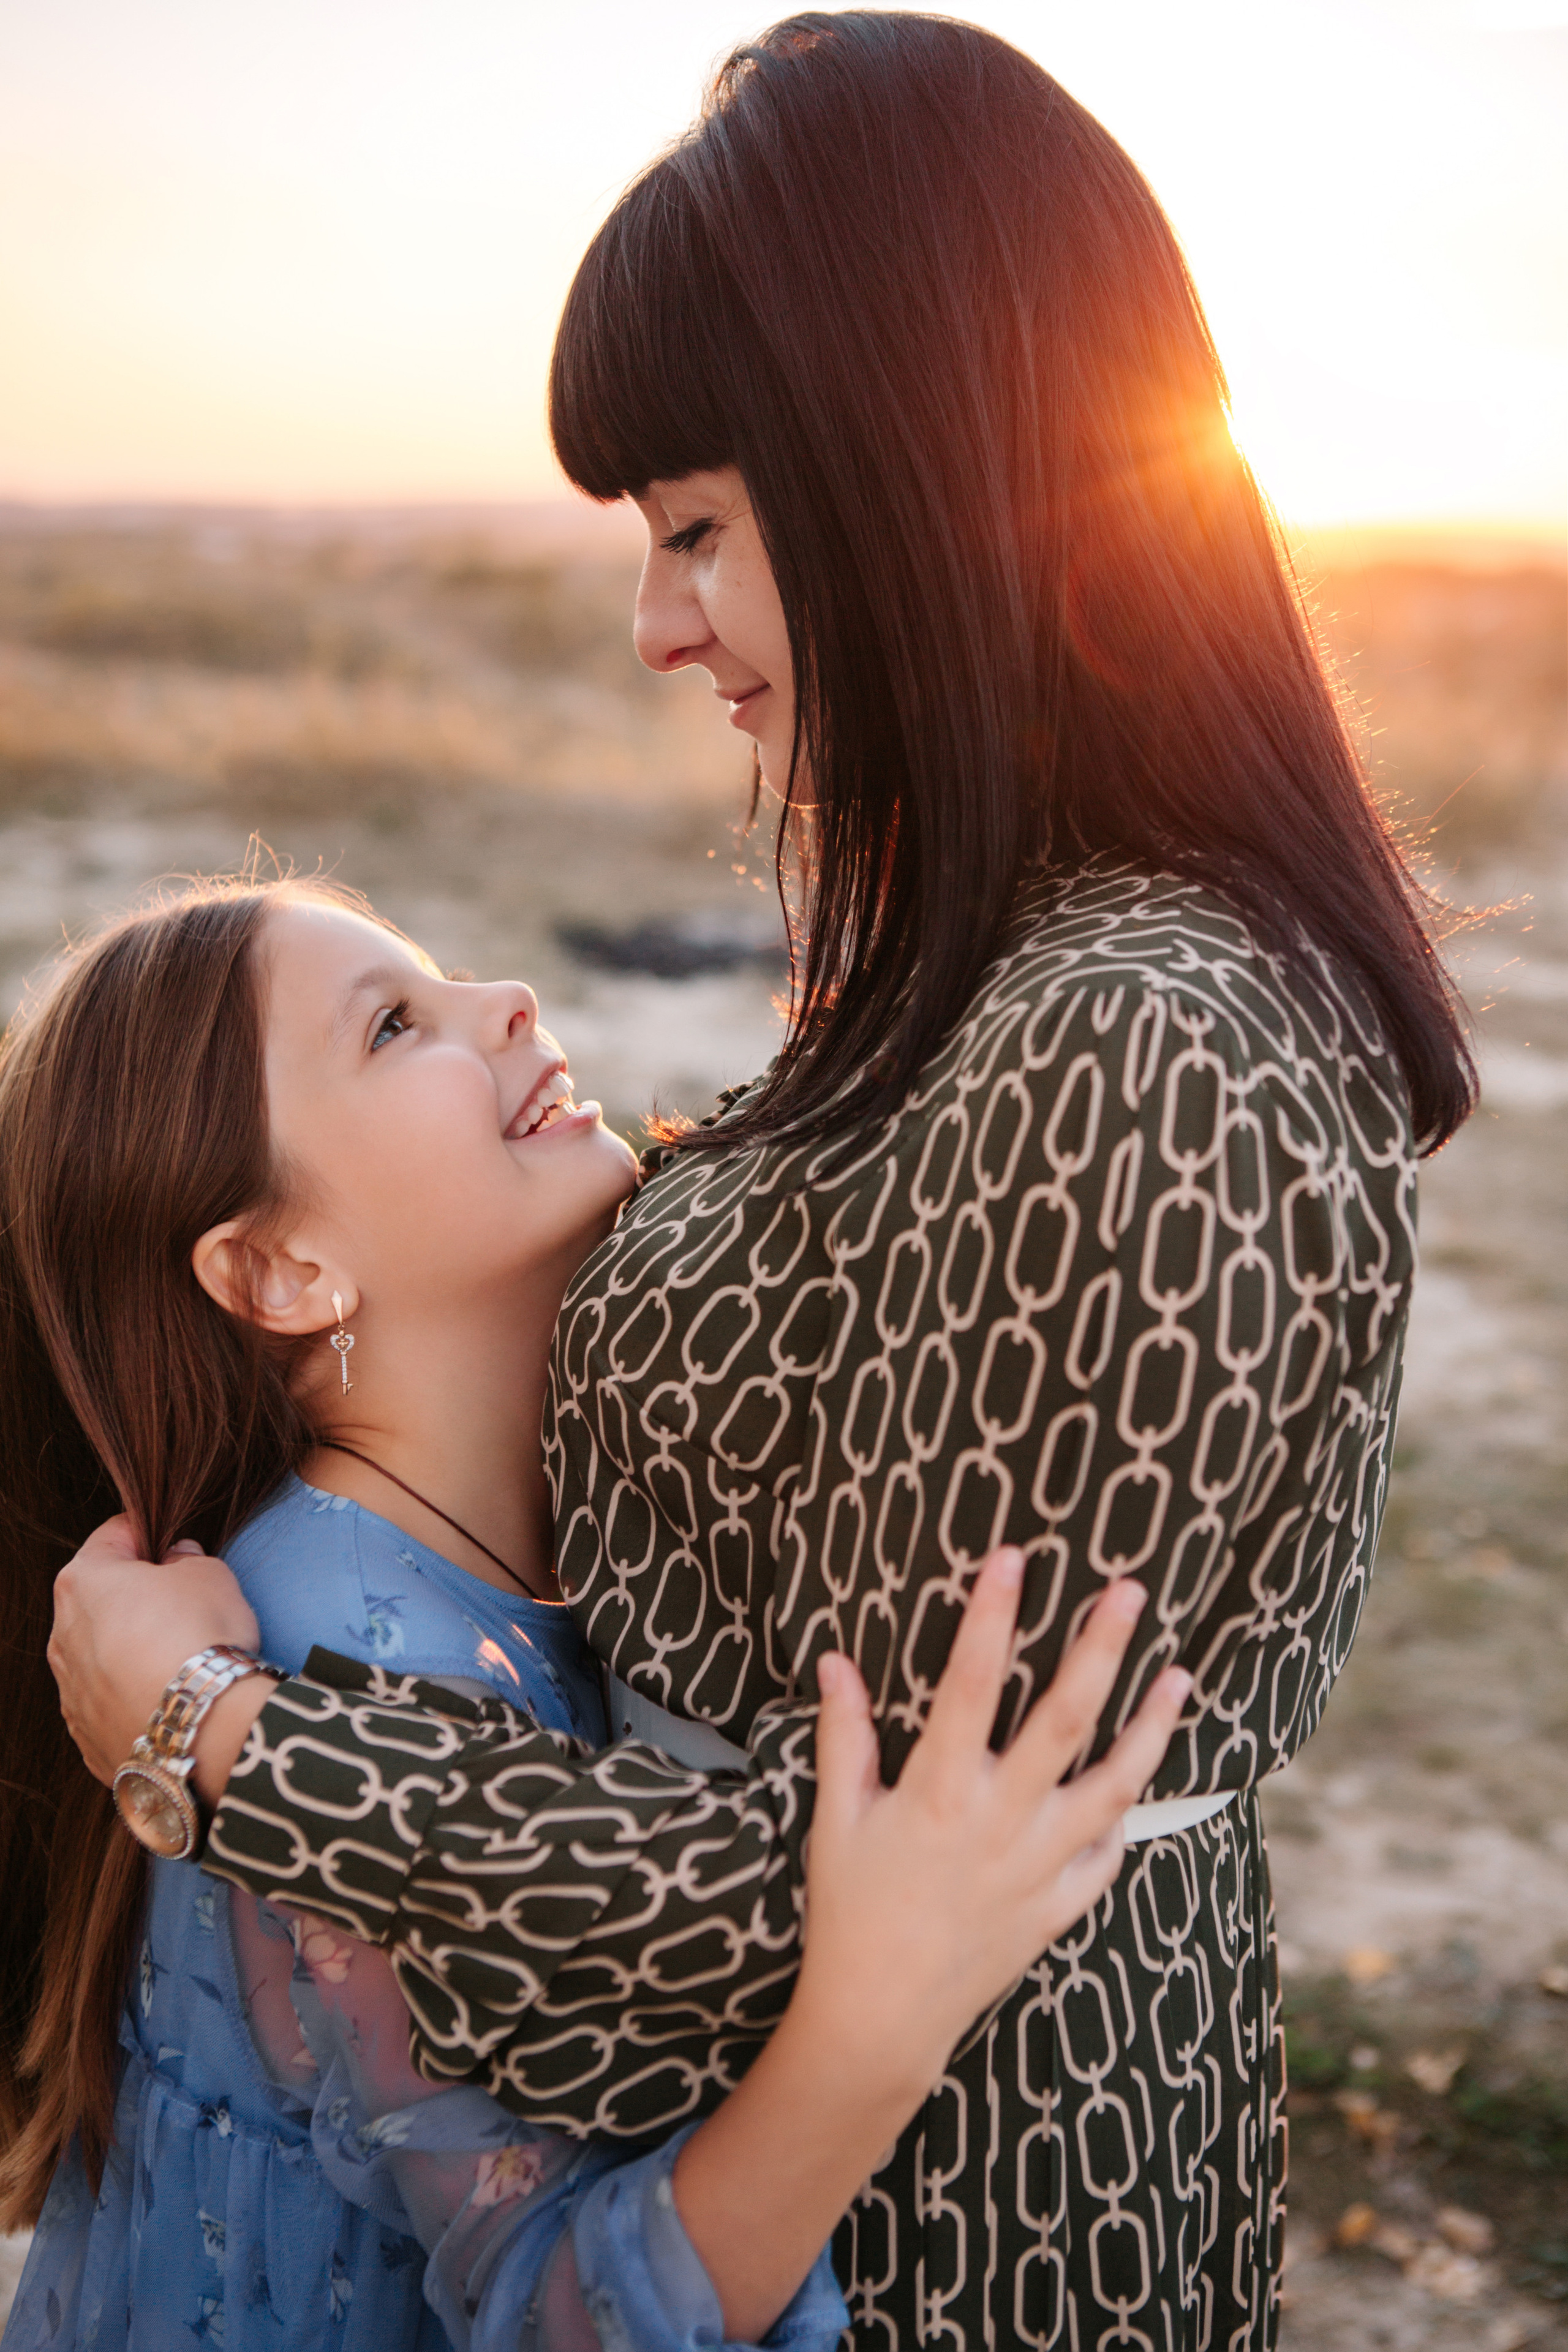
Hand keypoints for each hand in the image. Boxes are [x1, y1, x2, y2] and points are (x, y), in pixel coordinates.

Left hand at [49, 1515, 260, 1782]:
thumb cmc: (199, 1638)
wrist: (199, 1726)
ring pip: (99, 1652)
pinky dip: (132, 1692)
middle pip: (99, 1598)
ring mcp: (69, 1688)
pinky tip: (168, 1694)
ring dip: (130, 1647)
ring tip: (178, 1656)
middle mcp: (62, 1633)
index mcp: (84, 1581)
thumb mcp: (209, 1573)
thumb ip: (186, 1558)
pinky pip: (109, 1698)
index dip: (151, 1536)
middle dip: (135, 1596)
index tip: (175, 1548)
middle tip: (182, 1604)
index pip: (114, 1537)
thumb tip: (175, 1561)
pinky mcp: (84, 1731)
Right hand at [799, 1549, 1189, 2098]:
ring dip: (1151, 1727)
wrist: (880, 2019)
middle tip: (1130, 1590)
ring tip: (1181, 1676)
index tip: (1013, 1556)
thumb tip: (835, 1659)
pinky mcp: (1059, 1906)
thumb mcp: (837, 1819)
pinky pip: (1108, 1855)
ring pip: (1113, 1784)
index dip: (992, 1615)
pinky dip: (1126, 1818)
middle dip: (1100, 1648)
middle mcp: (999, 1822)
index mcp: (939, 1792)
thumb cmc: (849, 1910)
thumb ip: (843, 1735)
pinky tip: (1140, 1779)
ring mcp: (1039, 1866)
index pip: (971, 1682)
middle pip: (1064, 1719)